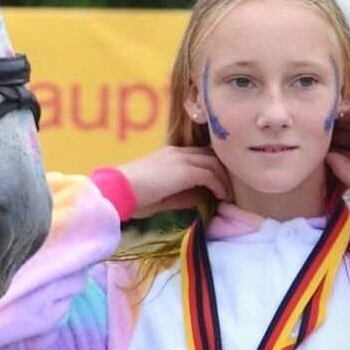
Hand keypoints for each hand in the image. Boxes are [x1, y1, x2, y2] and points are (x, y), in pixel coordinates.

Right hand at [118, 145, 232, 217]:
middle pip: (209, 155)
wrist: (121, 189)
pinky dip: (218, 185)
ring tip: (227, 194)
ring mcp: (181, 159)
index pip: (198, 155)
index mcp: (170, 155)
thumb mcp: (162, 195)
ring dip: (223, 179)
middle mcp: (177, 152)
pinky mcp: (185, 170)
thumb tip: (202, 197)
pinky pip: (209, 174)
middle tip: (228, 188)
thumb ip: (182, 194)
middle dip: (222, 170)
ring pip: (212, 163)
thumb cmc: (135, 195)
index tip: (219, 183)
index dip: (212, 167)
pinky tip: (221, 196)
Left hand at [325, 103, 349, 197]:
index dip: (332, 149)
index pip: (346, 152)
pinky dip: (340, 111)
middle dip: (331, 135)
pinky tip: (327, 116)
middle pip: (345, 136)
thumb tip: (327, 155)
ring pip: (348, 123)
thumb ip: (339, 167)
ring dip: (334, 123)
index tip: (316, 148)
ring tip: (317, 124)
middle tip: (314, 134)